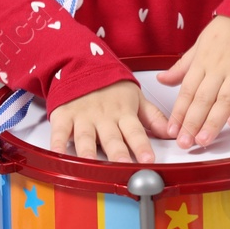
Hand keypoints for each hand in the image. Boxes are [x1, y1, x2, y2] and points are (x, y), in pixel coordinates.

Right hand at [49, 80, 172, 163]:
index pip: (135, 131)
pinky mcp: (63, 116)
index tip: (148, 159)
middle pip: (111, 137)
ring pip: (86, 137)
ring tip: (91, 163)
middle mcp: (104, 118)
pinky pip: (59, 132)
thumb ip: (153, 117)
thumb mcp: (136, 98)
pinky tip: (58, 154)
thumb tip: (172, 133)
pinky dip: (57, 143)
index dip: (141, 145)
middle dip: (117, 152)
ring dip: (88, 151)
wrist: (82, 64)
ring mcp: (82, 117)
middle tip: (123, 164)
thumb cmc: (110, 86)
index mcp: (123, 113)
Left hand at [157, 15, 229, 148]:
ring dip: (213, 121)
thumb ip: (183, 67)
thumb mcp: (200, 44)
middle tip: (184, 142)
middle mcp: (218, 68)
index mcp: (202, 62)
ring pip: (224, 99)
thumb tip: (161, 79)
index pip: (187, 92)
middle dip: (191, 123)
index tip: (171, 131)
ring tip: (203, 139)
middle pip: (203, 99)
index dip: (178, 113)